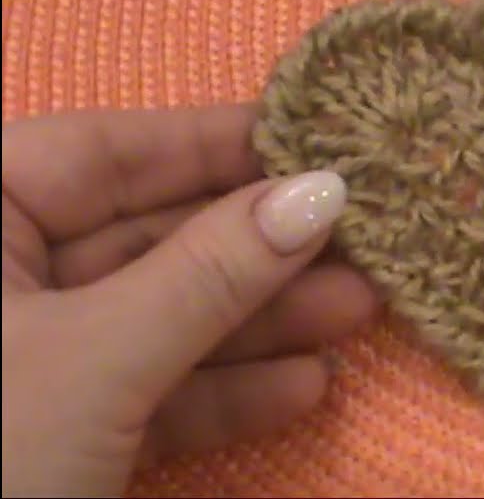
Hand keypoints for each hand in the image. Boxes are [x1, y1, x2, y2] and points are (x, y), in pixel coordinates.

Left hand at [1, 104, 378, 496]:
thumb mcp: (94, 360)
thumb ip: (211, 272)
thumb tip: (322, 191)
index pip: (104, 151)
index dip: (217, 143)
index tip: (320, 139)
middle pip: (146, 238)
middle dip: (259, 248)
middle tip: (363, 238)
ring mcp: (25, 358)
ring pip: (158, 317)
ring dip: (261, 322)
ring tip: (360, 311)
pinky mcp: (52, 430)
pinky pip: (146, 389)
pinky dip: (222, 392)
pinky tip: (303, 388)